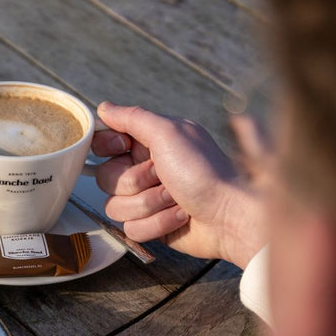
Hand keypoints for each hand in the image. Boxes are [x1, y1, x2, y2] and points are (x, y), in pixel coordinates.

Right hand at [91, 102, 265, 267]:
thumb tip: (104, 107)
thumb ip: (133, 118)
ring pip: (114, 206)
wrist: (231, 215)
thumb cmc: (206, 171)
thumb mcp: (169, 133)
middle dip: (135, 181)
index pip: (103, 143)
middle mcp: (144, 169)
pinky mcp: (150, 225)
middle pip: (105, 177)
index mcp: (148, 142)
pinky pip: (131, 228)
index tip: (124, 147)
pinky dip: (157, 224)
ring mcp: (146, 199)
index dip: (108, 147)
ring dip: (149, 204)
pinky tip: (180, 216)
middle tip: (162, 176)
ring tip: (176, 199)